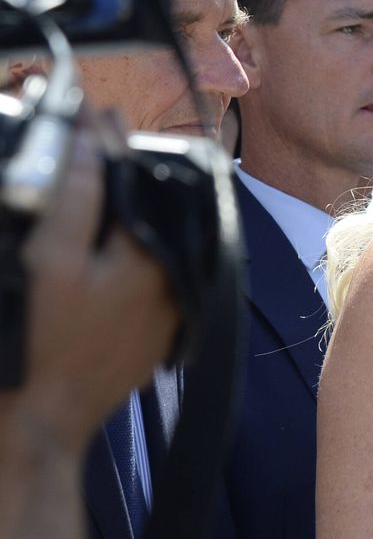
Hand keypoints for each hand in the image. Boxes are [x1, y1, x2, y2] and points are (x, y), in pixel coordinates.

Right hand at [4, 108, 179, 450]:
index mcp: (153, 258)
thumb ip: (77, 197)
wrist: (35, 429)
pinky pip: (146, 273)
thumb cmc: (33, 345)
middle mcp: (172, 280)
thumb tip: (90, 141)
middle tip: (96, 131)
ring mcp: (165, 310)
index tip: (93, 108)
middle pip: (150, 207)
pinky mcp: (151, 334)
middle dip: (120, 167)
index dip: (106, 140)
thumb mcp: (47, 260)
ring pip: (150, 238)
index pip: (133, 178)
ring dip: (125, 204)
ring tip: (97, 170)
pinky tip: (101, 235)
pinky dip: (126, 247)